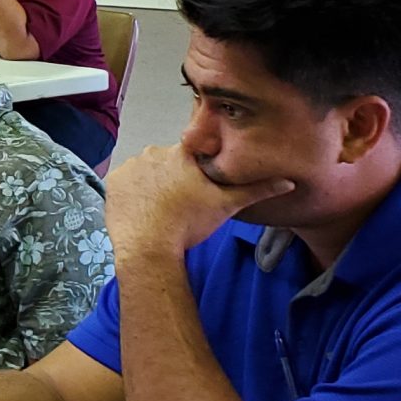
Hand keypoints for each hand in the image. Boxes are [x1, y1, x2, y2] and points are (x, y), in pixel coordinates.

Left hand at [104, 144, 292, 260]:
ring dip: (152, 183)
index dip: (196, 170)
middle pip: (167, 161)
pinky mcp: (113, 181)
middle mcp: (153, 152)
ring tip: (161, 208)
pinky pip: (126, 181)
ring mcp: (130, 166)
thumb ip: (256, 190)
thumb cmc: (189, 224)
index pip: (192, 153)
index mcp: (182, 152)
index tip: (196, 187)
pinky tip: (143, 208)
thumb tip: (288, 182)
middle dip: (173, 176)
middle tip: (179, 202)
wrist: (149, 248)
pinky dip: (133, 192)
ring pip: (146, 170)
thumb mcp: (226, 205)